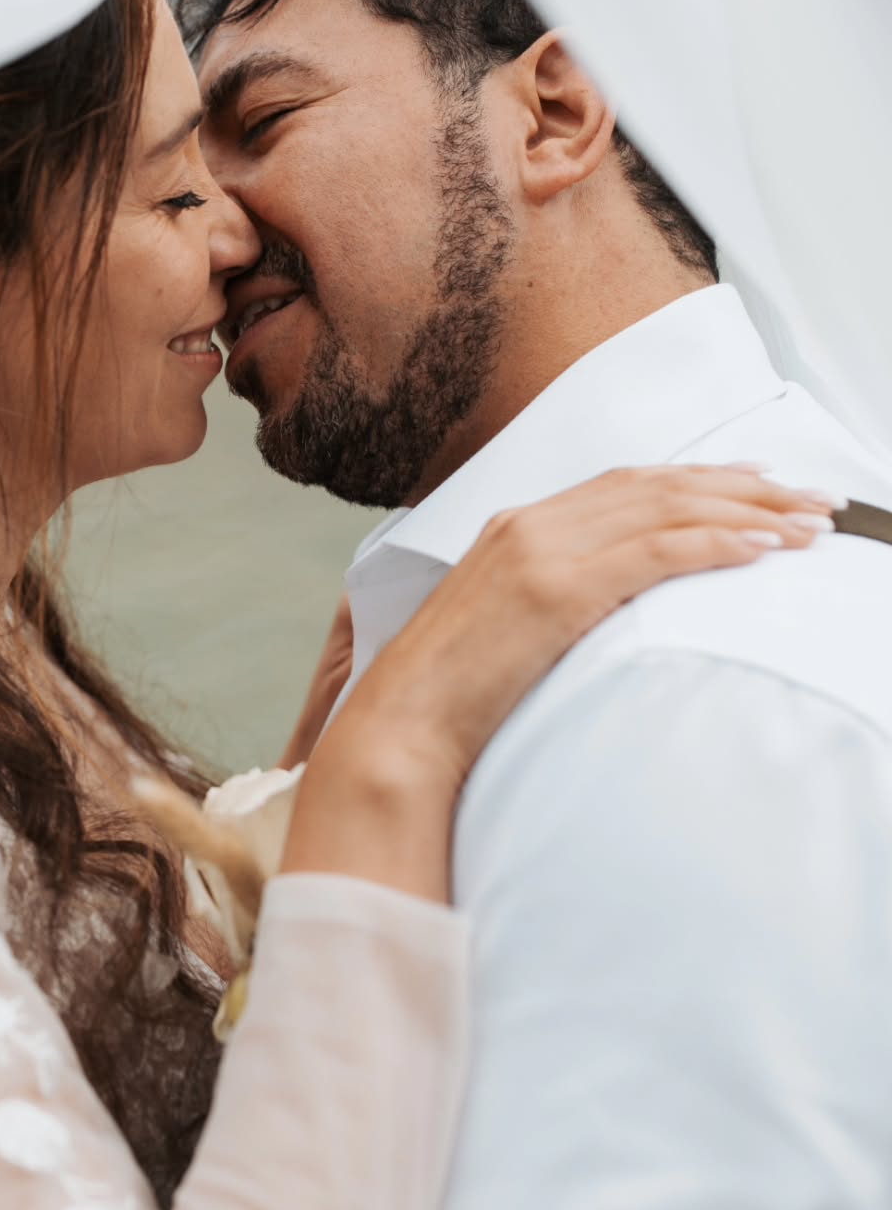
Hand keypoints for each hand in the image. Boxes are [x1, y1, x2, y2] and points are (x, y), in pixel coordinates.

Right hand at [280, 465, 842, 898]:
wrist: (399, 729)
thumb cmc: (446, 700)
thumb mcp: (503, 629)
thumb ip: (551, 598)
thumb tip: (613, 609)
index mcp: (513, 527)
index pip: (625, 486)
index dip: (698, 480)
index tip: (757, 488)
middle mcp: (527, 524)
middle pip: (656, 486)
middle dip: (742, 488)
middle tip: (810, 499)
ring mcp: (538, 551)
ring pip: (665, 511)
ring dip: (748, 514)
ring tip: (808, 525)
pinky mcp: (553, 590)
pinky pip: (653, 553)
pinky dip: (714, 545)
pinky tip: (761, 550)